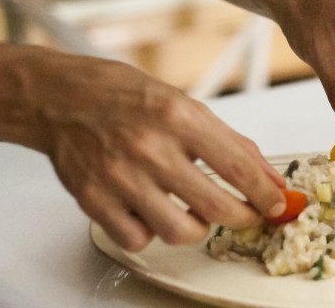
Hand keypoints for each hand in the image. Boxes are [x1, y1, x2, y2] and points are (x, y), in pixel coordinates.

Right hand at [23, 52, 285, 251]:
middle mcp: (150, 147)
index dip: (266, 194)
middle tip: (247, 214)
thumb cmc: (122, 96)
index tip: (276, 204)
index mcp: (178, 117)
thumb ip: (230, 142)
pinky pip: (138, 239)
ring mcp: (119, 177)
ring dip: (198, 227)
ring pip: (179, 232)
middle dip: (244, 218)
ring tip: (195, 211)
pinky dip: (152, 232)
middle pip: (217, 207)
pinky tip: (153, 211)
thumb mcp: (185, 104)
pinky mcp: (93, 200)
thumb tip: (267, 176)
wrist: (58, 97)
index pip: (239, 168)